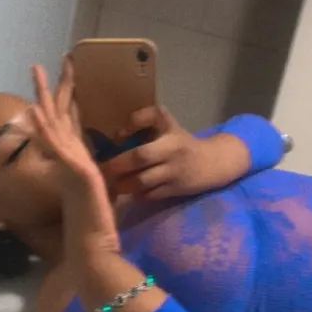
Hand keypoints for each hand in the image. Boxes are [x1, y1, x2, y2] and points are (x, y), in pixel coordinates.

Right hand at [31, 60, 119, 260]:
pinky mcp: (73, 171)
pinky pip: (55, 145)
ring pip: (52, 124)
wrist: (93, 247)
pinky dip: (44, 127)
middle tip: (42, 64)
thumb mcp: (105, 190)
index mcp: (76, 159)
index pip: (70, 123)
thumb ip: (104, 176)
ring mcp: (67, 164)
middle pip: (57, 116)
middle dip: (52, 89)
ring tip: (35, 72)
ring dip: (43, 97)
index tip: (67, 79)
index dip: (67, 100)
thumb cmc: (98, 224)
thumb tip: (115, 170)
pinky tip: (36, 110)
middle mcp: (67, 158)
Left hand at [101, 107, 250, 200]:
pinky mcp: (175, 190)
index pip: (152, 117)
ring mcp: (174, 172)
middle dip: (117, 164)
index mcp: (170, 129)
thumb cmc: (181, 142)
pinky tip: (126, 193)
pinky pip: (150, 195)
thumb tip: (116, 135)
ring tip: (109, 184)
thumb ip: (143, 122)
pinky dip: (135, 195)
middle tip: (99, 169)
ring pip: (143, 180)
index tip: (118, 135)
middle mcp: (172, 149)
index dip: (132, 124)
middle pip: (140, 156)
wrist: (212, 164)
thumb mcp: (167, 125)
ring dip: (123, 183)